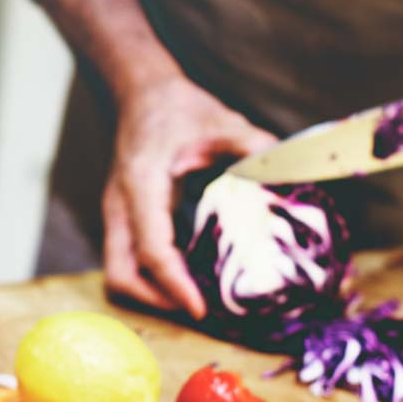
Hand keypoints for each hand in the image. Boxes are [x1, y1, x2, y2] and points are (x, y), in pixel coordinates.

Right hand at [103, 75, 276, 318]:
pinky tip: (185, 276)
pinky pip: (129, 260)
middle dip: (154, 300)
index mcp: (141, 184)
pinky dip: (152, 277)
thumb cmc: (178, 107)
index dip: (174, 284)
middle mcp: (120, 204)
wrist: (142, 92)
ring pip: (119, 271)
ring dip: (150, 293)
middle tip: (197, 309)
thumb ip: (251, 145)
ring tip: (192, 299)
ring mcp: (117, 213)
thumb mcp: (220, 120)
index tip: (200, 309)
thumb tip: (285, 171)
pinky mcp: (122, 218)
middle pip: (120, 274)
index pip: (151, 248)